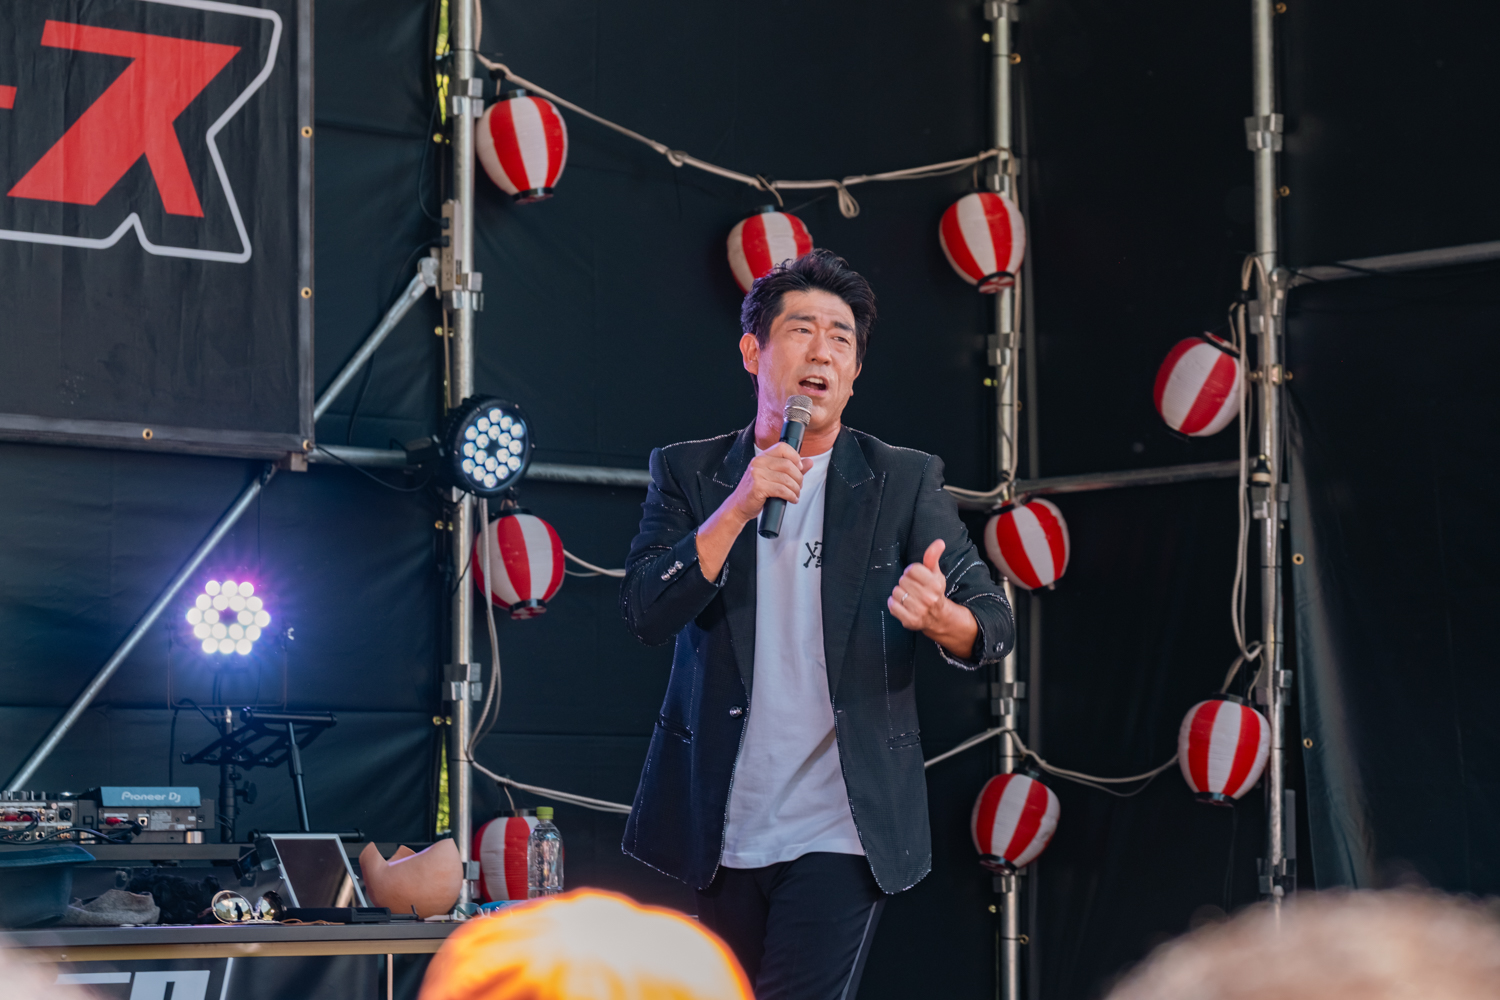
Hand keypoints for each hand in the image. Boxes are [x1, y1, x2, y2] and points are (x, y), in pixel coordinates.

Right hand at [695, 443, 812, 581]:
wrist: (738, 506)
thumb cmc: (756, 492)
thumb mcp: (773, 477)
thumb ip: (792, 469)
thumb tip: (809, 462)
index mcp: (762, 457)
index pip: (783, 447)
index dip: (795, 456)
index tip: (800, 467)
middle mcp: (758, 463)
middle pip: (788, 465)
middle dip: (798, 478)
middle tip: (798, 486)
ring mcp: (757, 474)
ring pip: (786, 479)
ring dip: (796, 489)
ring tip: (795, 495)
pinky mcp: (758, 487)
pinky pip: (782, 490)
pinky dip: (791, 495)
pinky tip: (792, 499)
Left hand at [888, 539, 979, 658]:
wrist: (938, 617)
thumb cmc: (934, 591)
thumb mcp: (935, 573)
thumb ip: (933, 556)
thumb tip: (939, 542)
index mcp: (935, 584)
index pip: (911, 569)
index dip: (911, 572)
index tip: (916, 577)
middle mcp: (928, 598)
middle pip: (902, 580)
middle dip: (905, 583)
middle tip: (913, 588)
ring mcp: (919, 610)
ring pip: (896, 592)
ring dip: (899, 593)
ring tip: (908, 596)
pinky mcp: (910, 621)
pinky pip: (892, 606)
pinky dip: (893, 603)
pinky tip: (902, 604)